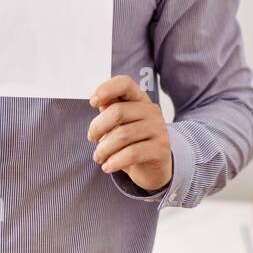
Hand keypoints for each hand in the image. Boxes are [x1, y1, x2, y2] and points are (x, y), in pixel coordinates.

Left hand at [87, 75, 171, 192]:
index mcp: (140, 100)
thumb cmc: (131, 143)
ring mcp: (159, 129)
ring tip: (98, 157)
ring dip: (103, 149)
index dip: (106, 89)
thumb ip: (110, 110)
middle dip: (97, 127)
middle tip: (92, 139)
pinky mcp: (161, 149)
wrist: (153, 169)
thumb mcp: (119, 125)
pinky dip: (114, 162)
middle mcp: (152, 111)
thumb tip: (99, 101)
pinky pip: (132, 154)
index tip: (92, 103)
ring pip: (122, 135)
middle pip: (118, 112)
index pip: (125, 83)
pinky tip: (107, 166)